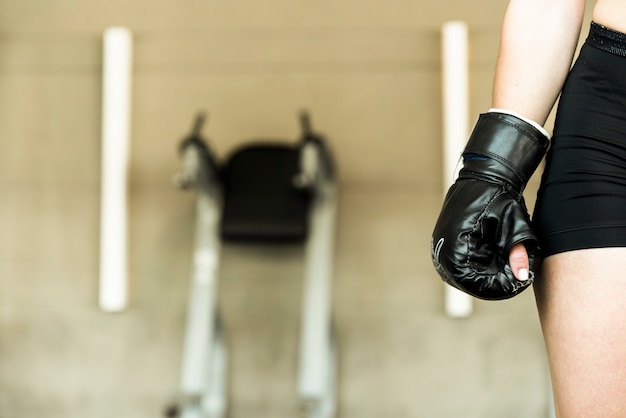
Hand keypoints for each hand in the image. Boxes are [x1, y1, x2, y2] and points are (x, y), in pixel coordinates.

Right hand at [431, 112, 548, 299]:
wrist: (483, 176)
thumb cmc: (499, 198)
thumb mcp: (514, 226)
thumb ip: (518, 253)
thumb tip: (522, 277)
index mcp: (456, 249)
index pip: (475, 285)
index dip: (498, 288)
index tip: (516, 281)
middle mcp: (442, 252)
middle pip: (467, 283)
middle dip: (490, 281)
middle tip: (512, 274)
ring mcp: (439, 248)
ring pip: (461, 276)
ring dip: (481, 274)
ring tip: (503, 264)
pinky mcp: (442, 244)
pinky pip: (456, 265)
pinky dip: (473, 265)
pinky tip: (490, 255)